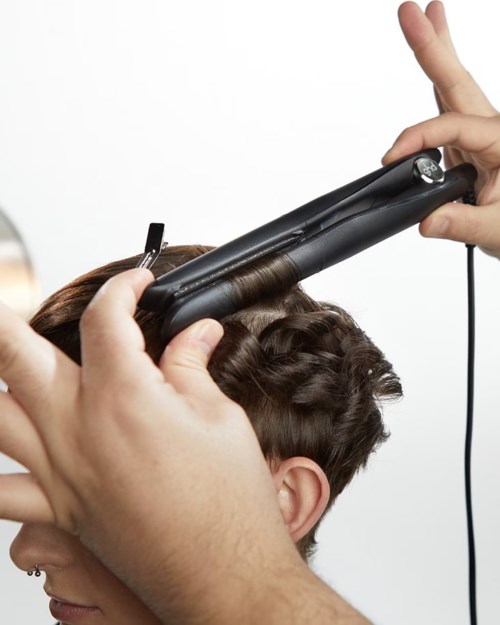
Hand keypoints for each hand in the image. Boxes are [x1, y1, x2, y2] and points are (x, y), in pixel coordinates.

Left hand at [0, 269, 369, 624]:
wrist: (224, 574)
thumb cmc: (228, 504)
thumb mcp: (220, 417)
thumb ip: (193, 366)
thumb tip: (196, 334)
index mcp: (124, 396)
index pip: (105, 318)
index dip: (121, 288)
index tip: (136, 283)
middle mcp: (79, 430)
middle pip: (15, 353)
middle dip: (5, 319)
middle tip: (6, 304)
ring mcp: (62, 472)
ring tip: (5, 365)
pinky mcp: (61, 509)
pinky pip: (3, 492)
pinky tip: (4, 458)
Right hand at [383, 1, 499, 257]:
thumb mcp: (496, 229)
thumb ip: (461, 223)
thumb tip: (427, 220)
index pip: (452, 126)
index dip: (418, 137)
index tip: (391, 158)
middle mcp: (492, 132)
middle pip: (457, 82)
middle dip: (434, 45)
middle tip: (412, 10)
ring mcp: (479, 138)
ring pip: (454, 89)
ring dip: (438, 53)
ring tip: (426, 17)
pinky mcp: (469, 150)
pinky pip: (448, 113)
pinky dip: (438, 87)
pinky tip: (432, 72)